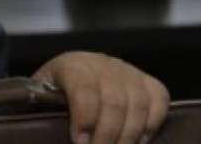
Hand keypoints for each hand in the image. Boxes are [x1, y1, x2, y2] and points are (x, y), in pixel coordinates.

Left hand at [33, 51, 169, 143]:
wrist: (71, 74)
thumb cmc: (53, 94)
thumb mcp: (41, 100)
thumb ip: (44, 112)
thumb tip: (44, 134)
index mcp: (71, 65)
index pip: (83, 89)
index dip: (85, 119)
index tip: (81, 143)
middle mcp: (102, 63)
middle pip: (114, 101)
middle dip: (107, 135)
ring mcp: (127, 70)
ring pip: (138, 103)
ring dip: (129, 136)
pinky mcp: (146, 80)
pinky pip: (159, 99)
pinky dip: (152, 123)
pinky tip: (139, 141)